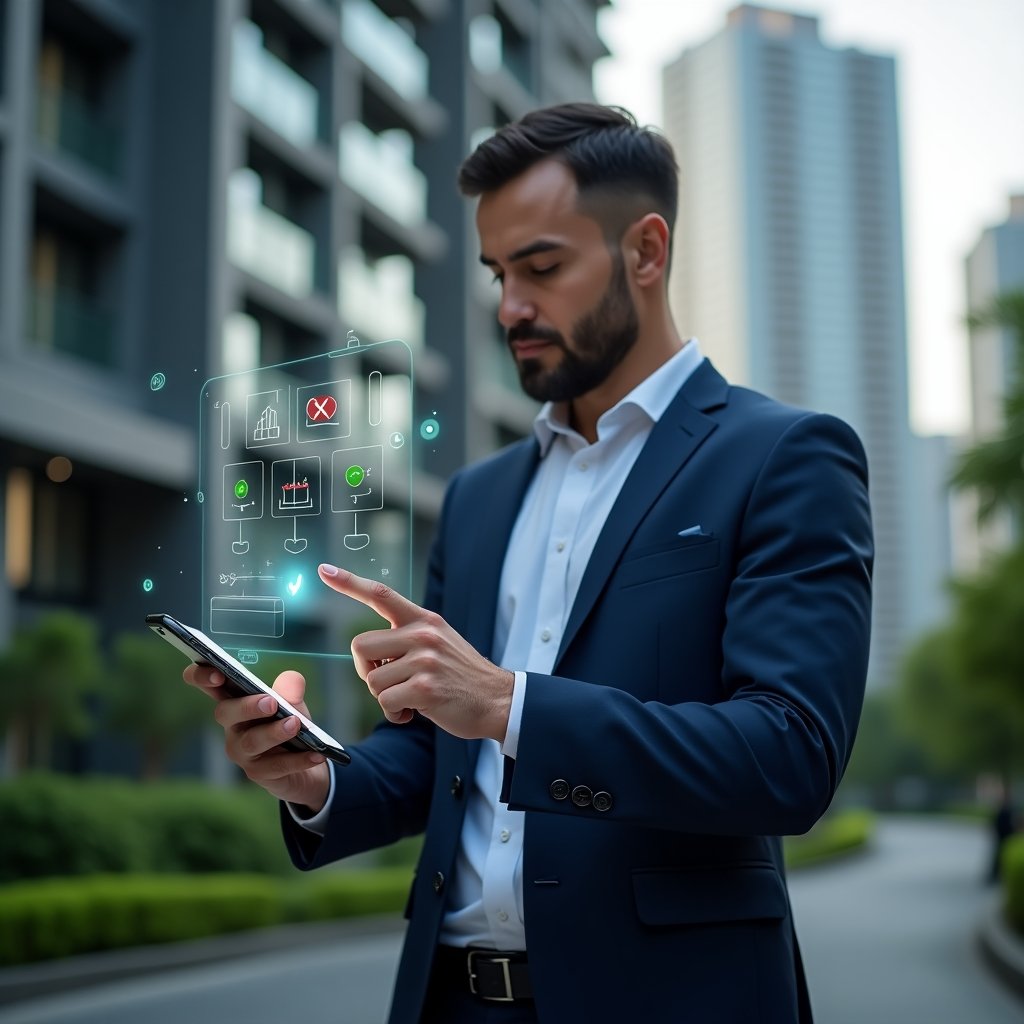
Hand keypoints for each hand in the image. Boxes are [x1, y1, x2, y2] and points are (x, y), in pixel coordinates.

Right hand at [182, 664, 330, 811]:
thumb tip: (292, 685)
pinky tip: (315, 753)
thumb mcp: (293, 701)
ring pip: (251, 742)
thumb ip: (290, 688)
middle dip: (246, 706)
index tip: (216, 672)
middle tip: (270, 703)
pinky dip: (298, 759)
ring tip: (295, 724)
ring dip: (273, 733)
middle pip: (225, 713)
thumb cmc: (289, 722)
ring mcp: (242, 752)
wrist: (306, 759)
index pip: (207, 685)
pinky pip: (276, 766)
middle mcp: (232, 726)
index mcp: (235, 700)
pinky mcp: (258, 773)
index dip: (202, 676)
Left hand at [319, 563, 513, 742]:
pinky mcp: (425, 687)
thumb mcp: (439, 642)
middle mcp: (423, 634)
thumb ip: (408, 638)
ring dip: (384, 696)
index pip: (381, 594)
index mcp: (424, 620)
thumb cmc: (461, 675)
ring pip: (372, 680)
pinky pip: (385, 701)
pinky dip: (394, 713)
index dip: (349, 583)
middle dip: (366, 670)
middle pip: (360, 646)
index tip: (324, 570)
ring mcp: (425, 660)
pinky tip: (414, 712)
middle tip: (388, 681)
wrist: (497, 699)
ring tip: (410, 698)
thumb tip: (369, 653)